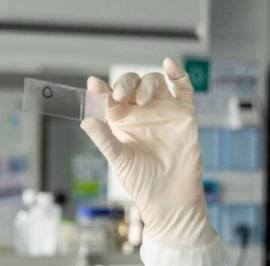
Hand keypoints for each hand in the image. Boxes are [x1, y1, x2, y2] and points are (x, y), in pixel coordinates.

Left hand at [81, 58, 212, 247]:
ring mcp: (163, 111)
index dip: (101, 91)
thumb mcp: (118, 159)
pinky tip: (169, 65)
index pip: (109, 100)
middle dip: (124, 84)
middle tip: (118, 95)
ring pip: (154, 83)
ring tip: (140, 101)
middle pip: (132, 85)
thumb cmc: (142, 182)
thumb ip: (103, 139)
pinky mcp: (184, 114)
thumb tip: (85, 120)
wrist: (169, 197)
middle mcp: (141, 114)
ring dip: (145, 84)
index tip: (93, 85)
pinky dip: (178, 74)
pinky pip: (183, 89)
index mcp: (121, 123)